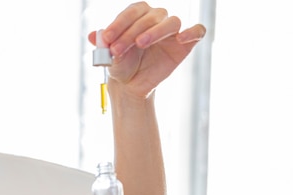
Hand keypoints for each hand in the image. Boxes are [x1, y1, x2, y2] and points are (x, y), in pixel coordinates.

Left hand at [89, 2, 205, 97]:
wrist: (131, 84)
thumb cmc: (120, 64)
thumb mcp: (108, 56)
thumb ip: (104, 44)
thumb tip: (95, 36)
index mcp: (138, 16)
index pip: (133, 11)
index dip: (119, 23)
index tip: (107, 38)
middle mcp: (156, 19)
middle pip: (150, 17)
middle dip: (131, 32)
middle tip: (117, 49)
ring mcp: (172, 31)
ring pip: (171, 21)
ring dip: (156, 31)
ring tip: (140, 44)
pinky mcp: (185, 44)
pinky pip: (197, 31)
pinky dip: (192, 32)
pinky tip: (181, 39)